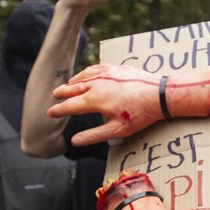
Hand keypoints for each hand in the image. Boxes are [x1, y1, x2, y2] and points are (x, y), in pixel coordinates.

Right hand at [48, 64, 163, 144]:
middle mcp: (97, 84)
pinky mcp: (116, 68)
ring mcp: (106, 74)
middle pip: (74, 88)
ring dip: (73, 81)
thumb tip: (74, 141)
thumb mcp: (116, 131)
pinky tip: (87, 74)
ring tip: (67, 84)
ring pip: (84, 76)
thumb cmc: (140, 115)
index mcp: (94, 100)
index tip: (49, 113)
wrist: (160, 95)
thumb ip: (93, 135)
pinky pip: (96, 68)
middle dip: (62, 92)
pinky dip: (87, 72)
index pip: (70, 106)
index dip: (58, 110)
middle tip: (54, 95)